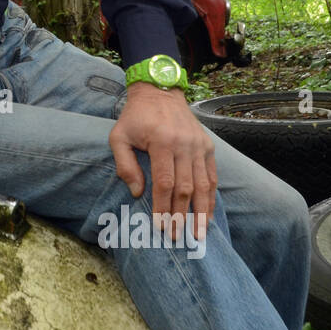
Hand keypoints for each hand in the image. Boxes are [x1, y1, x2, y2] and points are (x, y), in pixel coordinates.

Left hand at [108, 81, 216, 242]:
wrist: (160, 92)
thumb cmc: (135, 117)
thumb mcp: (118, 136)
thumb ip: (125, 165)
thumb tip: (136, 193)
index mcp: (161, 142)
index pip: (164, 182)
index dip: (163, 207)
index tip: (160, 226)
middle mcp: (184, 144)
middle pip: (185, 187)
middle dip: (181, 215)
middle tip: (177, 237)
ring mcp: (199, 146)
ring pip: (203, 185)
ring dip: (201, 212)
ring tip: (199, 234)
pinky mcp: (208, 146)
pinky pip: (212, 176)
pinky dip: (211, 197)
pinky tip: (209, 214)